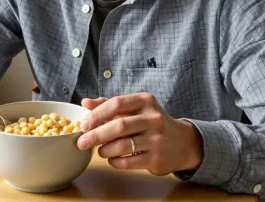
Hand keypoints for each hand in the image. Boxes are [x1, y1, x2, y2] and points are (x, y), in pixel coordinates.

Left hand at [76, 93, 202, 175]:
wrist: (182, 142)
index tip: (83, 124)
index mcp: (145, 101)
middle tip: (82, 142)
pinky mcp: (157, 158)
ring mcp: (157, 139)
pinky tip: (111, 159)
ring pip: (123, 145)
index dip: (97, 114)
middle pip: (119, 126)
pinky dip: (115, 162)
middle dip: (96, 135)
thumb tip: (85, 102)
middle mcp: (153, 119)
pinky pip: (129, 162)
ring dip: (105, 150)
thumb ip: (109, 105)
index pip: (117, 104)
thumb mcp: (135, 108)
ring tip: (99, 150)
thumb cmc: (151, 123)